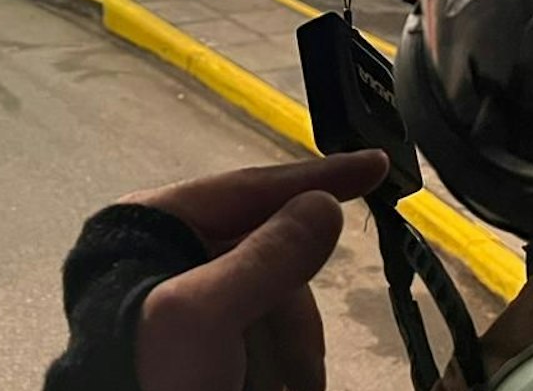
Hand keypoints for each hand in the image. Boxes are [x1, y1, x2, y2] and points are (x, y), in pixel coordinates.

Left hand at [126, 152, 389, 390]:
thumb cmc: (155, 368)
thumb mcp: (209, 313)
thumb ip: (267, 257)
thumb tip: (324, 206)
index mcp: (158, 223)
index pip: (252, 189)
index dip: (318, 178)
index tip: (377, 164)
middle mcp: (174, 250)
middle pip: (272, 258)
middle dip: (295, 322)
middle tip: (304, 374)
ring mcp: (188, 295)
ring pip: (274, 303)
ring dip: (289, 353)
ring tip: (289, 389)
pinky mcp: (201, 336)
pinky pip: (261, 334)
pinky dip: (277, 365)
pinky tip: (280, 387)